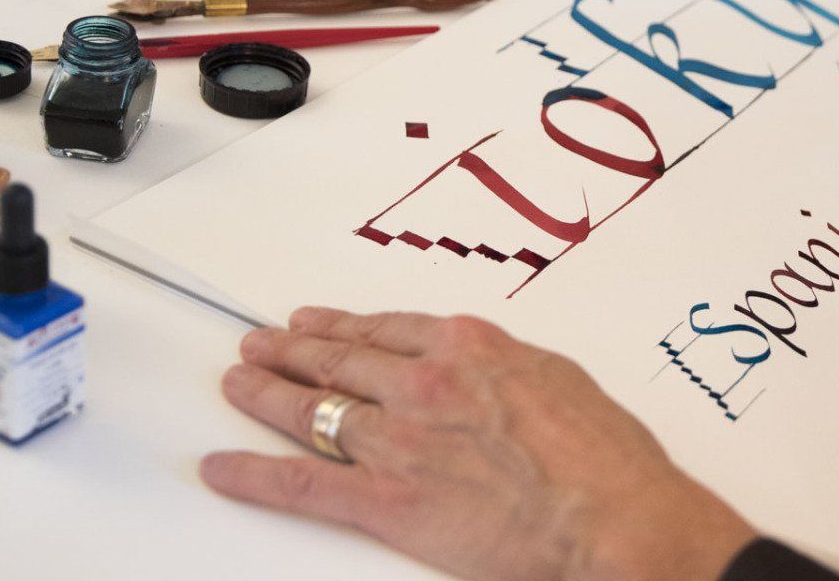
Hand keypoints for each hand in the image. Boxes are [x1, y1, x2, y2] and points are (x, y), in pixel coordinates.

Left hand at [201, 307, 756, 580]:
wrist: (614, 517)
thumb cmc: (606, 460)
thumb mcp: (560, 382)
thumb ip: (509, 371)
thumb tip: (491, 376)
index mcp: (470, 348)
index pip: (387, 330)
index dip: (343, 326)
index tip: (316, 323)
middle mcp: (425, 383)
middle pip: (340, 361)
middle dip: (292, 349)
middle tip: (259, 342)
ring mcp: (400, 441)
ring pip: (313, 410)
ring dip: (266, 394)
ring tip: (238, 382)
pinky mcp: (387, 501)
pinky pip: (302, 484)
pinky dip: (254, 474)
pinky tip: (224, 466)